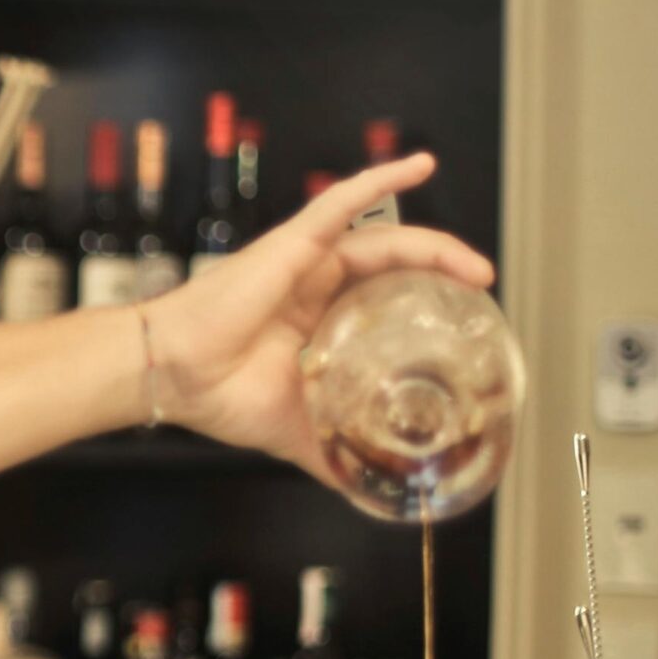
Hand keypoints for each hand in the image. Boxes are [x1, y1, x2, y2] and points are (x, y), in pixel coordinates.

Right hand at [146, 155, 494, 477]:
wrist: (176, 375)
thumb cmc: (220, 395)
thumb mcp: (297, 430)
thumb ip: (333, 451)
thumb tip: (368, 493)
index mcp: (315, 324)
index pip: (381, 303)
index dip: (422, 306)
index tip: (463, 324)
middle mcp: (314, 287)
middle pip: (392, 269)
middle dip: (442, 277)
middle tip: (481, 293)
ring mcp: (304, 262)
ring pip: (382, 241)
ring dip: (434, 246)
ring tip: (476, 267)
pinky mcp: (292, 243)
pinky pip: (342, 203)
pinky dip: (381, 179)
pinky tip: (419, 165)